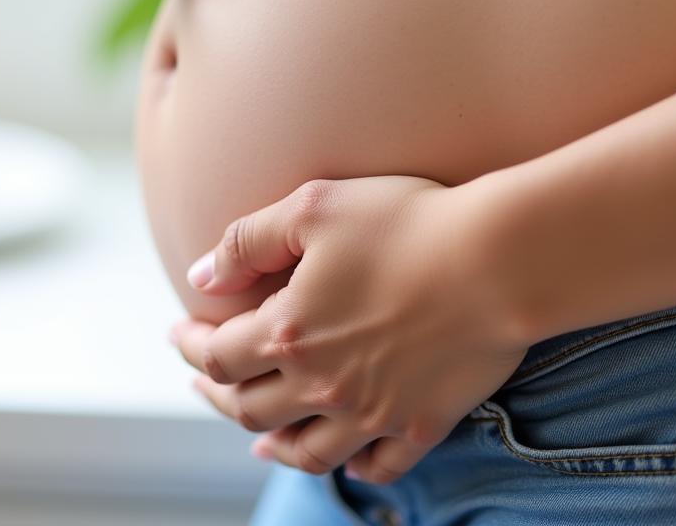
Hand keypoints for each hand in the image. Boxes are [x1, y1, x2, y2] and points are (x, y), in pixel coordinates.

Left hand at [170, 176, 528, 484]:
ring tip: (255, 437)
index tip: (179, 333)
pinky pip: (376, 465)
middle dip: (216, 392)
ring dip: (269, 442)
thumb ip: (249, 241)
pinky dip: (351, 466)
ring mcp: (372, 412)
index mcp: (289, 331)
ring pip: (303, 448)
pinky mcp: (421, 424)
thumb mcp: (314, 208)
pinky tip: (344, 457)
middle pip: (250, 405)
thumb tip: (199, 278)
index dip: (191, 343)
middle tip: (201, 380)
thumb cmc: (406, 223)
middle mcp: (322, 383)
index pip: (219, 353)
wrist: (496, 262)